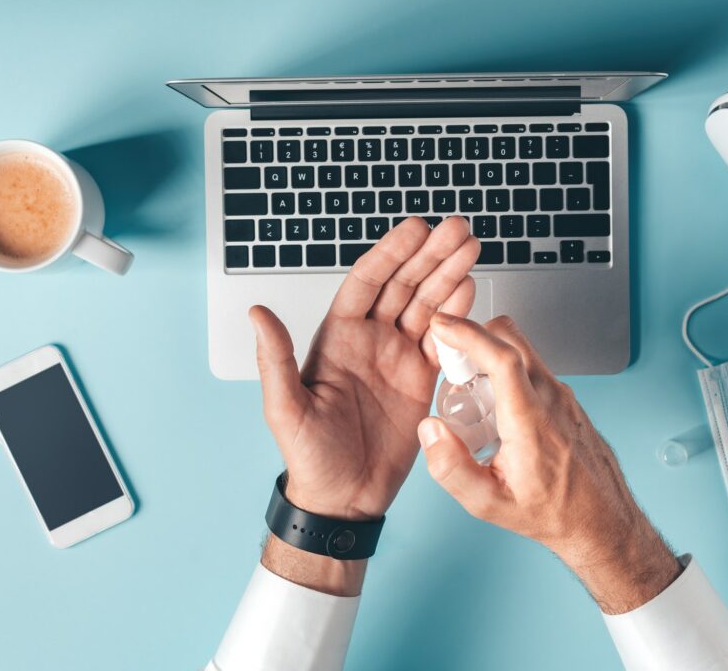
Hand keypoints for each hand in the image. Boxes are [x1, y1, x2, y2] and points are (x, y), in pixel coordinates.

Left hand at [251, 217, 478, 593]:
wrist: (343, 499)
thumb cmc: (309, 457)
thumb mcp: (285, 409)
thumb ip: (275, 359)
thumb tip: (256, 312)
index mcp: (338, 337)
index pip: (367, 282)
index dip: (392, 253)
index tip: (415, 229)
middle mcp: (370, 340)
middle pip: (404, 285)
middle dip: (430, 255)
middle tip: (457, 229)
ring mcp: (398, 358)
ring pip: (427, 306)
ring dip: (449, 276)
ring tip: (471, 247)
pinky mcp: (421, 380)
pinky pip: (443, 341)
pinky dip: (458, 316)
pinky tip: (471, 291)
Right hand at [418, 314, 680, 613]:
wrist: (602, 521)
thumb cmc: (552, 512)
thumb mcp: (489, 504)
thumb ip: (451, 468)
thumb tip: (430, 429)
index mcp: (530, 420)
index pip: (501, 357)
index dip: (467, 333)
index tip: (442, 326)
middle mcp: (551, 398)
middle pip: (511, 338)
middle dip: (474, 336)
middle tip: (450, 363)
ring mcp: (563, 396)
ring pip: (522, 351)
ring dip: (490, 355)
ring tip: (470, 393)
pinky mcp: (566, 399)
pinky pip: (532, 368)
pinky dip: (507, 370)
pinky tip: (495, 407)